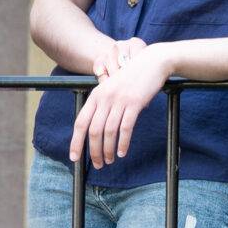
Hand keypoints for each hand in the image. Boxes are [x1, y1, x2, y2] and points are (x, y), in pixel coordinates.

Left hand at [69, 43, 173, 167]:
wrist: (152, 62)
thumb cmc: (133, 77)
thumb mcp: (112, 87)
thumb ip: (103, 103)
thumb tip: (98, 128)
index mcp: (96, 95)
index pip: (80, 123)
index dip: (76, 142)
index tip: (75, 158)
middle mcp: (104, 98)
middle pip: (94, 131)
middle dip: (94, 151)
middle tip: (98, 164)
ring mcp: (119, 100)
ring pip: (109, 132)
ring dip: (108, 150)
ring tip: (109, 160)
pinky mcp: (135, 103)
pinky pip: (126, 128)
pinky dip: (123, 143)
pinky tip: (122, 152)